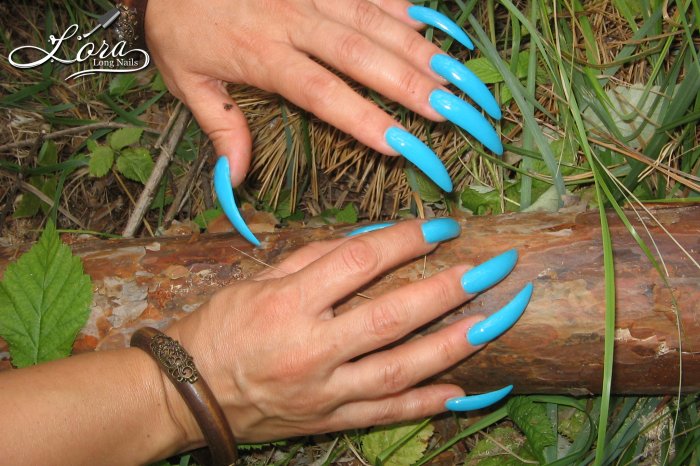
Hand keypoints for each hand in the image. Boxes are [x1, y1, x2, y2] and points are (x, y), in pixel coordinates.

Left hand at [145, 0, 501, 189]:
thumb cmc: (181, 24)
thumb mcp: (188, 79)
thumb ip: (220, 128)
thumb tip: (236, 181)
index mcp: (264, 55)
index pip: (322, 92)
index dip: (364, 119)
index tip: (403, 146)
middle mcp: (296, 20)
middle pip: (364, 56)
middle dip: (415, 87)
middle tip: (458, 114)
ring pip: (378, 22)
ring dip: (424, 52)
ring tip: (463, 79)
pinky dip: (411, 10)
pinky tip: (443, 32)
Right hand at [162, 219, 530, 444]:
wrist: (189, 392)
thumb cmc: (222, 327)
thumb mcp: (261, 280)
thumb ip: (318, 257)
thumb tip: (377, 238)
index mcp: (288, 303)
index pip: (359, 263)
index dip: (405, 241)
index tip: (440, 227)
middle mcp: (309, 349)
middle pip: (391, 317)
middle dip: (447, 291)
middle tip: (490, 270)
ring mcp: (322, 391)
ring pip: (399, 369)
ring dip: (452, 346)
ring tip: (494, 323)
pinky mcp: (328, 420)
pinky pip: (386, 414)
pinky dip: (428, 403)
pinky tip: (464, 390)